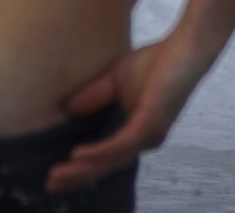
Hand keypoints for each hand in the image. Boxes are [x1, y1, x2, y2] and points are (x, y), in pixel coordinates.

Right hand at [44, 40, 209, 192]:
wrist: (184, 50)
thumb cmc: (155, 63)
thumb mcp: (114, 80)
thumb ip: (93, 96)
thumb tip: (65, 108)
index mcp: (138, 134)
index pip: (107, 159)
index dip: (82, 170)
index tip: (57, 177)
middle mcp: (145, 141)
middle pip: (106, 167)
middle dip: (77, 178)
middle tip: (50, 185)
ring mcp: (149, 135)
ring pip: (111, 160)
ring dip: (82, 170)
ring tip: (57, 175)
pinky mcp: (150, 124)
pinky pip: (120, 144)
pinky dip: (98, 152)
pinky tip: (77, 155)